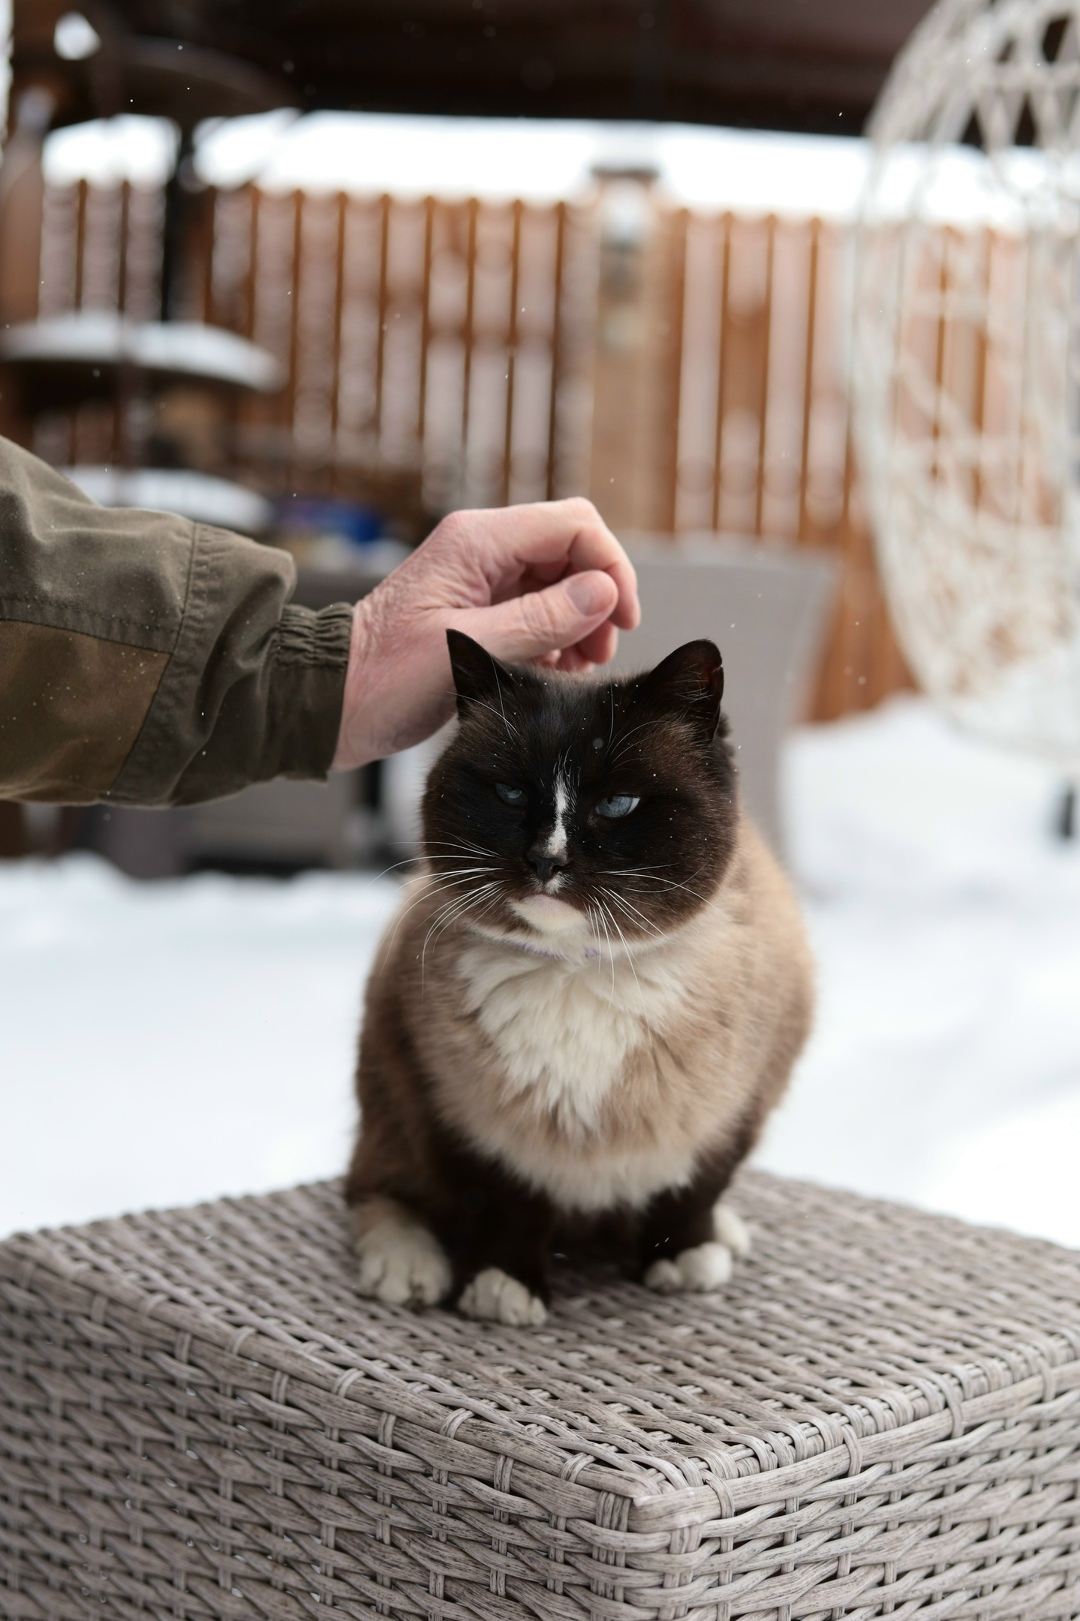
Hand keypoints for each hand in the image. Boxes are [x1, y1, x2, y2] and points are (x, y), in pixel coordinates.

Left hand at [332, 498, 638, 768]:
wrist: (333, 702)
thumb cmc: (383, 676)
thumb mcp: (469, 648)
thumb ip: (541, 619)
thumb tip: (602, 594)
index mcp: (477, 541)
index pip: (573, 525)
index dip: (610, 567)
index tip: (622, 618)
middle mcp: (483, 550)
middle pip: (572, 550)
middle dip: (598, 596)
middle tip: (602, 650)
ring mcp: (482, 580)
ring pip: (560, 582)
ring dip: (581, 621)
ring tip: (580, 666)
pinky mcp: (481, 610)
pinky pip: (538, 610)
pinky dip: (558, 637)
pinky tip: (555, 671)